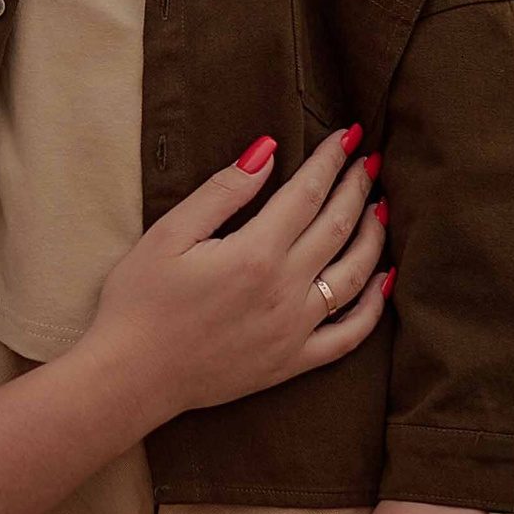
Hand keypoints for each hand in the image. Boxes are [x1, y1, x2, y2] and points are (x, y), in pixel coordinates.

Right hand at [88, 124, 388, 422]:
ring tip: (379, 207)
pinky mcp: (293, 362)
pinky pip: (349, 335)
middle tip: (370, 159)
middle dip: (357, 187)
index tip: (347, 135)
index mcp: (255, 253)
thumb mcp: (169, 234)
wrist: (131, 377)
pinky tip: (382, 281)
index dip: (330, 161)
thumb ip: (223, 192)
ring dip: (373, 236)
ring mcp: (294, 330)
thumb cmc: (139, 301)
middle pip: (337, 226)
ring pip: (354, 275)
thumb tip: (267, 151)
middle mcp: (285, 291)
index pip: (307, 194)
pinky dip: (373, 306)